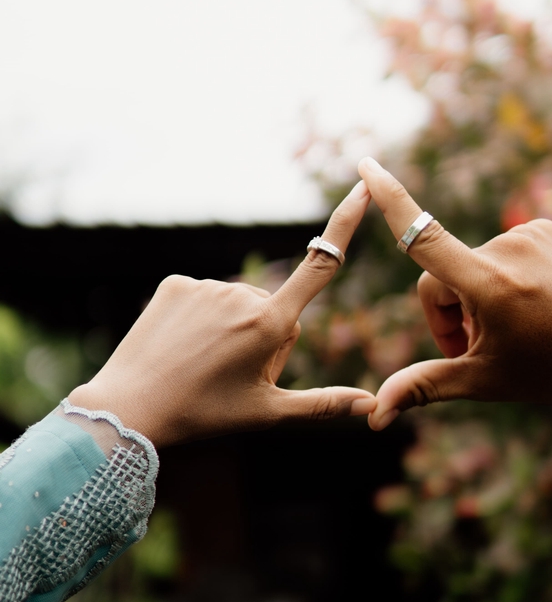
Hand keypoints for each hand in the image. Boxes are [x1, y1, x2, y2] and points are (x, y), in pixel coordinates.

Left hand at [68, 181, 376, 446]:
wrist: (130, 408)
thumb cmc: (204, 413)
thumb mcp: (267, 413)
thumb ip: (323, 405)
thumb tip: (371, 405)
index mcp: (270, 324)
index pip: (321, 267)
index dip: (345, 224)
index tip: (362, 188)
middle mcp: (242, 295)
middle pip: (275, 309)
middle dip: (266, 335)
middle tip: (234, 374)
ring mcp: (206, 286)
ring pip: (239, 305)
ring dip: (233, 329)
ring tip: (204, 364)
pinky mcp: (176, 283)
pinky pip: (205, 298)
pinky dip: (201, 319)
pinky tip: (183, 344)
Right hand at [357, 158, 551, 428]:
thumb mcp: (486, 381)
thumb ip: (426, 386)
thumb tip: (375, 416)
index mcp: (490, 284)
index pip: (424, 238)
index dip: (390, 201)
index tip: (366, 164)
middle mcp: (508, 248)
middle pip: (445, 274)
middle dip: (449, 312)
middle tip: (475, 351)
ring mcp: (532, 234)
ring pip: (474, 263)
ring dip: (477, 295)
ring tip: (511, 331)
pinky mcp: (549, 230)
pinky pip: (505, 251)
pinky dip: (505, 277)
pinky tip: (532, 306)